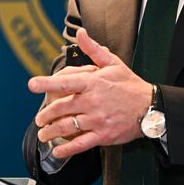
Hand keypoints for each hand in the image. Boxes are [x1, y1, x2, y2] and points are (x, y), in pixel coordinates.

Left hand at [28, 28, 152, 157]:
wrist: (151, 107)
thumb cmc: (130, 85)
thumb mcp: (113, 63)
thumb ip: (93, 49)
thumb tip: (81, 34)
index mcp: (93, 82)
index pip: (65, 82)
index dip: (47, 83)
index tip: (32, 84)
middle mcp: (92, 101)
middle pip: (61, 108)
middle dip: (45, 115)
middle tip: (39, 118)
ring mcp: (97, 119)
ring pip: (67, 127)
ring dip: (50, 132)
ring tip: (43, 133)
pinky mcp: (103, 135)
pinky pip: (81, 144)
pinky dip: (67, 149)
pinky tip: (57, 150)